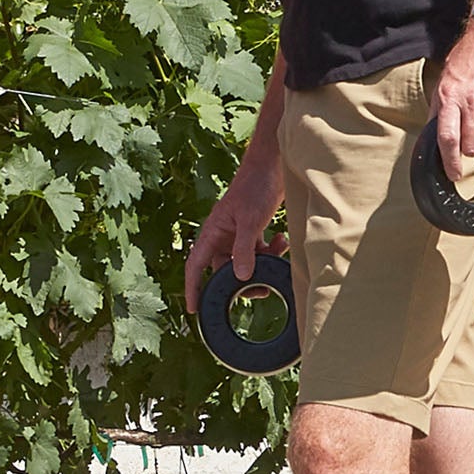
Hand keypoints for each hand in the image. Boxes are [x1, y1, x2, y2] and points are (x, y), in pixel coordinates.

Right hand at [183, 149, 285, 319]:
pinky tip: (281, 241)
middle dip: (241, 280)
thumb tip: (242, 277)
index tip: (193, 308)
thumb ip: (244, 250)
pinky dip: (270, 252)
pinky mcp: (253, 230)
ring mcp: (237, 234)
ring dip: (261, 264)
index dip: (193, 287)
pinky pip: (258, 251)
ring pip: (244, 262)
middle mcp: (221, 236)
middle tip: (260, 289)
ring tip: (277, 257)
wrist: (271, 166)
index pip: (196, 266)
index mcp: (212, 232)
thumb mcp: (250, 220)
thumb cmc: (255, 187)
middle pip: (224, 269)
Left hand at [435, 20, 473, 183]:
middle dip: (470, 155)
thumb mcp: (443, 81)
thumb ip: (440, 109)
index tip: (453, 174)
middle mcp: (472, 102)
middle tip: (471, 151)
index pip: (447, 138)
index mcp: (449, 97)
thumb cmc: (467, 59)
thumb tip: (433, 136)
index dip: (449, 161)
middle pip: (472, 145)